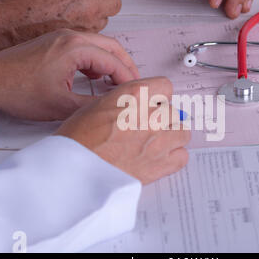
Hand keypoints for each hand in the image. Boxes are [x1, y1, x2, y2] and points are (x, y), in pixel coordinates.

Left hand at [0, 29, 139, 120]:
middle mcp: (71, 36)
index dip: (128, 79)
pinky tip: (96, 77)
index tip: (135, 93)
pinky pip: (85, 47)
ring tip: (117, 83)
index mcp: (75, 48)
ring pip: (99, 46)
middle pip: (112, 47)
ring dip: (111, 62)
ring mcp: (62, 37)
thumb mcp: (62, 105)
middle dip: (126, 66)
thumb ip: (93, 105)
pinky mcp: (55, 41)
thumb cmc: (20, 91)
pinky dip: (96, 60)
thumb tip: (113, 106)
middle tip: (134, 84)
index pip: (114, 61)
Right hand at [56, 77, 190, 184]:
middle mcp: (151, 115)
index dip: (159, 96)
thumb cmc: (78, 142)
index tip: (154, 103)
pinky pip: (182, 156)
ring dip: (172, 136)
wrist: (75, 172)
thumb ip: (122, 102)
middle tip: (149, 126)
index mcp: (135, 96)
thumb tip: (133, 105)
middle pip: (174, 111)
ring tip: (156, 142)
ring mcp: (159, 140)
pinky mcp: (161, 165)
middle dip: (164, 118)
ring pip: (183, 132)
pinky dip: (174, 157)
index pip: (165, 86)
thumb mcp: (95, 106)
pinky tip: (160, 158)